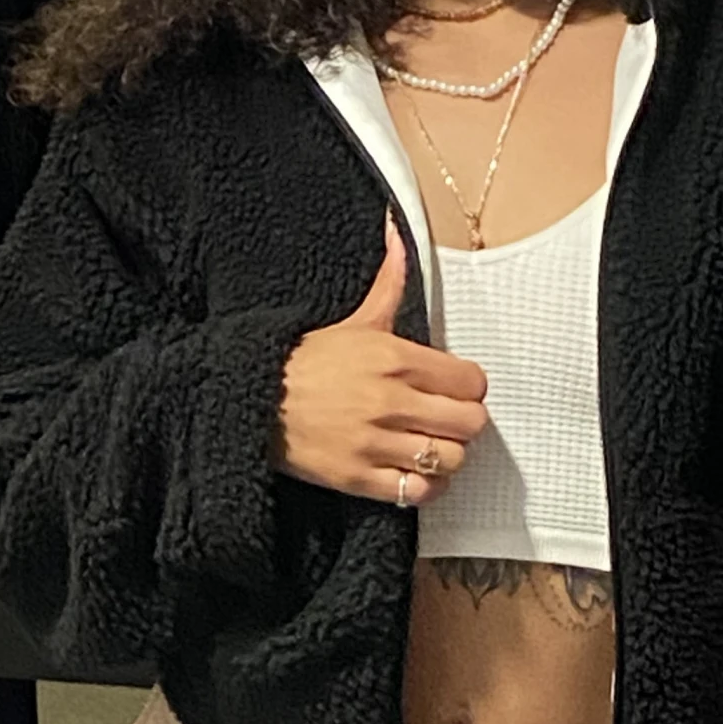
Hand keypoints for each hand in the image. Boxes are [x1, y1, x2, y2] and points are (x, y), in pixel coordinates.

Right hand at [274, 213, 488, 506]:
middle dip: (465, 423)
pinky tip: (415, 474)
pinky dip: (425, 486)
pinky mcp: (357, 477)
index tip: (456, 391)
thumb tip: (398, 231)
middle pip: (469, 424)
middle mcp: (390, 401)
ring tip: (432, 447)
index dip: (471, 389)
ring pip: (449, 459)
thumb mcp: (354, 320)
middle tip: (448, 421)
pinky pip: (416, 492)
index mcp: (395, 358)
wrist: (250, 397)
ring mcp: (374, 443)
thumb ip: (391, 283)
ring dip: (447, 455)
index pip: (472, 382)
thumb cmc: (305, 360)